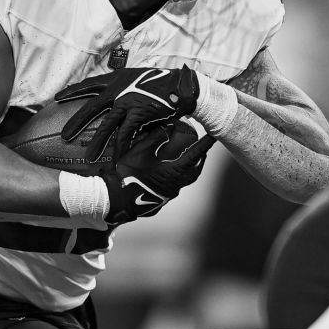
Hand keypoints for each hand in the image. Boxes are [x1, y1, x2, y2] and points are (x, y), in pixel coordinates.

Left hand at [56, 65, 199, 161]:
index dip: (73, 91)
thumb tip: (114, 101)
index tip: (58, 97)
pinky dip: (121, 146)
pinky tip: (117, 157)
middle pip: (91, 107)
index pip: (89, 84)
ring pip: (107, 125)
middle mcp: (119, 89)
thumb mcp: (138, 79)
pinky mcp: (139, 113)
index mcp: (117, 79)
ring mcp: (128, 101)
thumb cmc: (162, 84)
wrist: (181, 86)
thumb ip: (124, 89)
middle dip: (76, 122)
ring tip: (88, 156)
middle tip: (64, 135)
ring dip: (98, 142)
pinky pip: (126, 134)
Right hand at [99, 123, 214, 224]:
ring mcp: (167, 195)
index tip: (214, 136)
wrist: (115, 200)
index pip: (195, 155)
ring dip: (186, 171)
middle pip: (194, 172)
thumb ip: (155, 138)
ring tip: (184, 161)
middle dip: (199, 160)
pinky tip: (164, 175)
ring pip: (183, 181)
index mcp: (174, 172)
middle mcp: (175, 185)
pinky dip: (172, 179)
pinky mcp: (159, 201)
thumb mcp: (139, 151)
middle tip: (200, 150)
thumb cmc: (127, 175)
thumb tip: (168, 126)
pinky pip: (171, 188)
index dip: (205, 144)